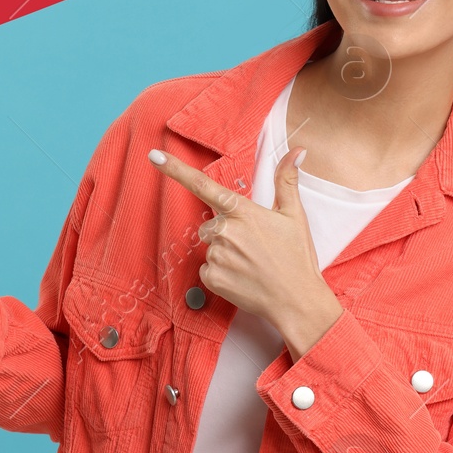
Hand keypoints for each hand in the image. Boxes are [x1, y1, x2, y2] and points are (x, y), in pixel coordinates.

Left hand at [148, 147, 344, 359]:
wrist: (296, 301)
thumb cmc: (297, 258)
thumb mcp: (295, 215)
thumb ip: (287, 180)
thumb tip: (298, 151)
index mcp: (242, 211)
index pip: (203, 185)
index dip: (175, 169)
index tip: (154, 157)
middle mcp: (225, 231)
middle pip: (210, 225)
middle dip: (226, 233)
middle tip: (253, 247)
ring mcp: (217, 256)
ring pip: (210, 247)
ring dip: (224, 253)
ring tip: (251, 263)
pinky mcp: (212, 278)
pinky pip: (206, 269)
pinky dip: (220, 273)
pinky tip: (241, 277)